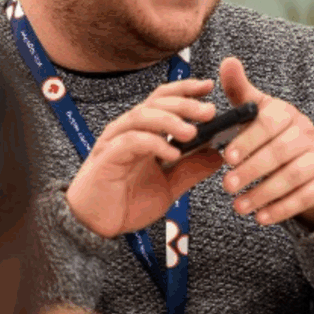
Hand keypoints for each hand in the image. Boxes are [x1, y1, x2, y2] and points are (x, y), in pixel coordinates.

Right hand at [66, 79, 224, 236]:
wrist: (95, 227)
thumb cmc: (125, 202)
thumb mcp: (169, 186)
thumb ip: (191, 169)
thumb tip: (218, 155)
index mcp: (143, 131)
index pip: (164, 100)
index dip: (185, 90)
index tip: (208, 86)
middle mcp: (128, 131)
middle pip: (156, 104)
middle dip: (184, 103)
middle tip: (208, 111)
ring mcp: (115, 142)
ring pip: (142, 117)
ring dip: (170, 121)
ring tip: (192, 131)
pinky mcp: (107, 158)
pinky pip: (130, 142)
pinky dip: (153, 143)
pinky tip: (172, 154)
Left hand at [219, 57, 313, 227]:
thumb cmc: (275, 133)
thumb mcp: (260, 111)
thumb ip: (240, 91)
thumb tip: (228, 60)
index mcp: (287, 115)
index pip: (271, 124)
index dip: (250, 140)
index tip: (228, 157)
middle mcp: (306, 134)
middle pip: (280, 153)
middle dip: (252, 171)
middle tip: (226, 186)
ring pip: (291, 178)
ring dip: (263, 194)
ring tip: (238, 207)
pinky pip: (303, 198)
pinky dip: (280, 209)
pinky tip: (260, 218)